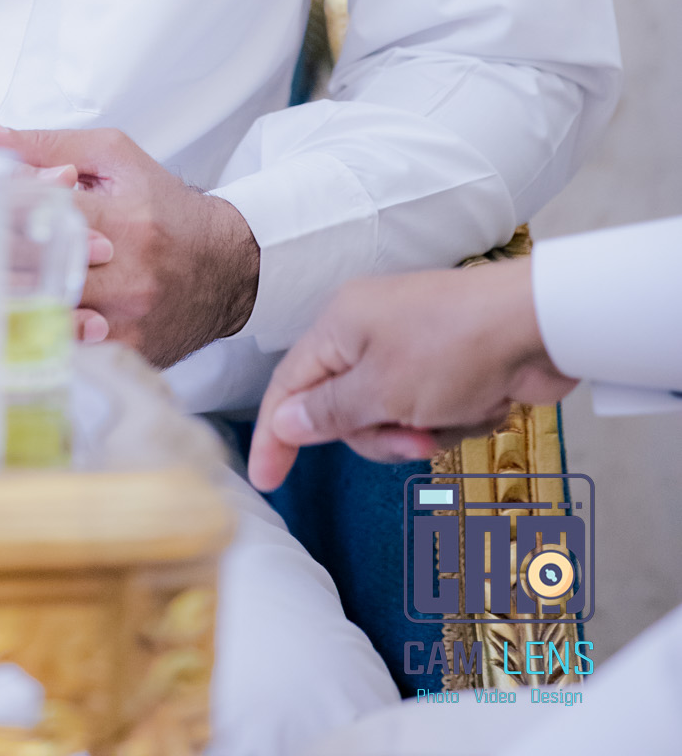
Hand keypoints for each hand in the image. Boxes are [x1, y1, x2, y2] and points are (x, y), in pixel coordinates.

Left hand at [0, 119, 258, 367]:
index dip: (1, 218)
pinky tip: (11, 331)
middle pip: (44, 273)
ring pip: (53, 320)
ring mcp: (130, 319)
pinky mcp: (131, 351)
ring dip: (11, 309)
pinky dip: (40, 342)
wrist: (226, 265)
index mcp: (121, 218)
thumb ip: (44, 145)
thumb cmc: (163, 205)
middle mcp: (129, 273)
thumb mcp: (112, 157)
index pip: (45, 219)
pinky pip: (74, 354)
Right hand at [247, 258, 578, 491]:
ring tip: (456, 415)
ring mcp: (411, 348)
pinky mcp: (449, 365)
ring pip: (393, 420)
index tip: (266, 480)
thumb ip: (328, 412)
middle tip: (414, 438)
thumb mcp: (382, 391)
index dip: (274, 436)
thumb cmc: (454, 347)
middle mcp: (369, 332)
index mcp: (340, 325)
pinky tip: (482, 403)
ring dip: (425, 431)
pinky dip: (456, 419)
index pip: (290, 386)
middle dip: (381, 436)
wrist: (539, 325)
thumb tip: (284, 422)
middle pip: (346, 411)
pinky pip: (432, 413)